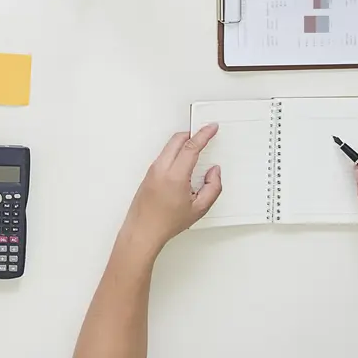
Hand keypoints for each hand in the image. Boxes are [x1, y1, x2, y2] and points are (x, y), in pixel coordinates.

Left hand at [120, 125, 221, 251]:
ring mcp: (152, 169)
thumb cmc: (166, 222)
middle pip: (177, 139)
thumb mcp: (199, 209)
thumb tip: (214, 172)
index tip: (211, 127)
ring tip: (196, 147)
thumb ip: (213, 188)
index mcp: (175, 176)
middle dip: (193, 133)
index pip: (191, 147)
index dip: (204, 134)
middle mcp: (161, 168)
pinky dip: (175, 151)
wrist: (143, 230)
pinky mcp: (148, 173)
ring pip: (169, 145)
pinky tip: (183, 159)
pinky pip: (164, 154)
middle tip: (205, 134)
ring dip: (183, 142)